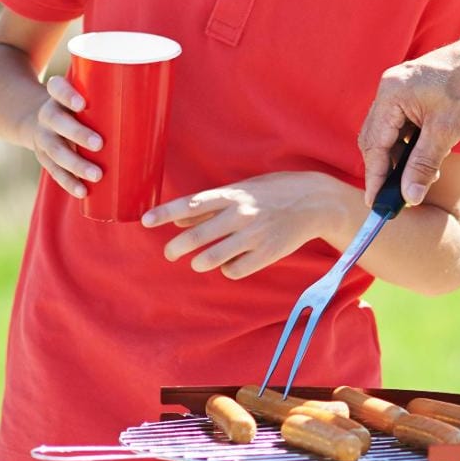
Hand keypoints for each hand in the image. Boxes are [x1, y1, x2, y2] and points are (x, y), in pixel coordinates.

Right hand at [18, 75, 101, 198]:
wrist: (36, 120)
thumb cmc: (79, 108)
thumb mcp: (86, 95)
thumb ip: (113, 96)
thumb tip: (161, 96)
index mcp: (57, 95)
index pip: (56, 88)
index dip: (66, 94)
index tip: (82, 104)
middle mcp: (47, 115)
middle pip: (57, 122)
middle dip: (77, 134)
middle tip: (100, 144)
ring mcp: (43, 138)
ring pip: (56, 151)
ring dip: (75, 165)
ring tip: (97, 175)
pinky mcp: (45, 158)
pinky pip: (55, 172)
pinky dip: (69, 182)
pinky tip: (83, 192)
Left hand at [142, 172, 350, 278]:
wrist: (314, 201)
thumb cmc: (272, 192)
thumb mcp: (241, 190)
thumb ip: (210, 207)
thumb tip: (178, 220)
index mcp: (231, 194)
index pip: (191, 204)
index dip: (165, 213)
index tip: (145, 221)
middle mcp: (240, 214)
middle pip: (198, 237)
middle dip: (177, 248)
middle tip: (169, 253)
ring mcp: (254, 236)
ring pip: (213, 258)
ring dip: (200, 262)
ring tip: (199, 261)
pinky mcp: (266, 254)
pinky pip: (235, 270)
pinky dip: (227, 269)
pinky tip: (229, 263)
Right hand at [358, 34, 459, 206]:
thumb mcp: (447, 131)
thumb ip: (423, 165)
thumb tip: (409, 196)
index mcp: (391, 94)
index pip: (375, 144)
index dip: (376, 177)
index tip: (377, 204)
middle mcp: (389, 89)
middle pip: (376, 139)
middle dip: (384, 169)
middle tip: (393, 198)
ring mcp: (400, 89)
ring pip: (388, 132)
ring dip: (398, 158)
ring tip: (415, 181)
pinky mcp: (412, 92)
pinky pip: (400, 123)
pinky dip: (408, 144)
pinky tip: (423, 160)